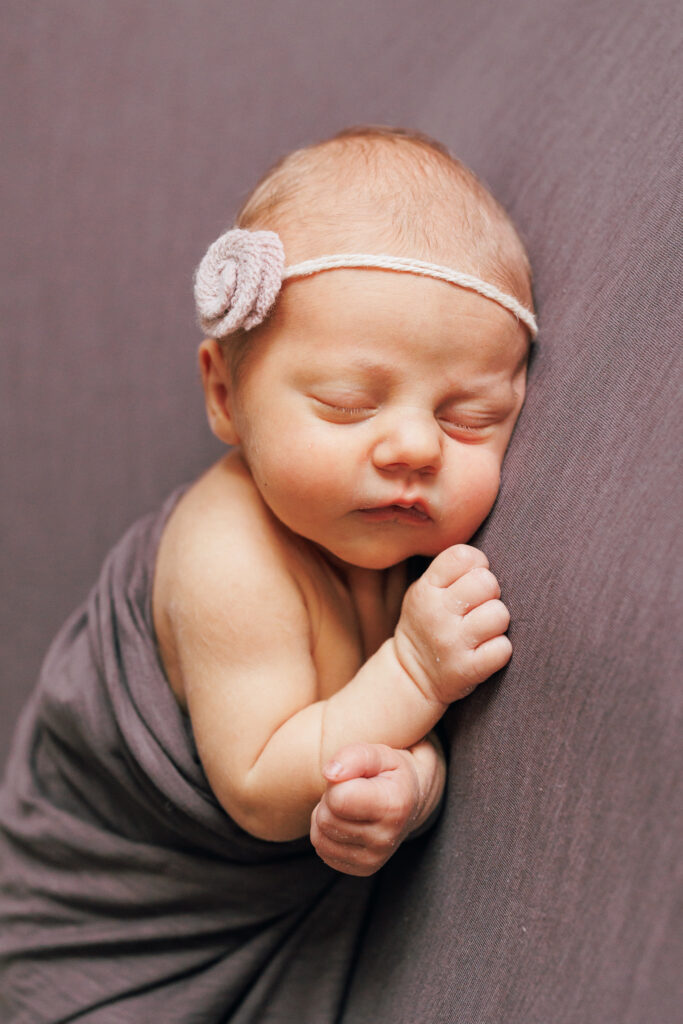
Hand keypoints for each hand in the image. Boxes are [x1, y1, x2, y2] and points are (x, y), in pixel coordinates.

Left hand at [310, 740, 441, 875]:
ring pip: (319, 836)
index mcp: (393, 807)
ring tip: (351, 805)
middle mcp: (386, 839)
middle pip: (326, 819)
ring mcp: (374, 859)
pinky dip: (327, 833)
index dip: (337, 782)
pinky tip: (348, 821)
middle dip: (331, 799)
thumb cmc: (389, 772)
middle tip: (352, 790)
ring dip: (327, 815)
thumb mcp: (378, 754)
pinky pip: (322, 849)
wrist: (410, 799)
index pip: (338, 799)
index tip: (355, 778)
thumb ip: (353, 756)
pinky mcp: (362, 869)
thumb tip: (329, 773)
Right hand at [394, 544, 511, 704]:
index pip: (463, 556)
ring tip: (483, 630)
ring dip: (497, 622)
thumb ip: (450, 572)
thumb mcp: (423, 591)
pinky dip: (500, 650)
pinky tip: (485, 651)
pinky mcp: (468, 669)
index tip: (471, 580)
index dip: (477, 564)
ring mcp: (452, 643)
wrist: (411, 676)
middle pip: (486, 582)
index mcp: (426, 589)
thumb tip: (486, 560)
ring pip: (499, 614)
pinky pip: (503, 648)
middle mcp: (437, 614)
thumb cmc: (428, 624)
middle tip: (479, 607)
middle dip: (490, 593)